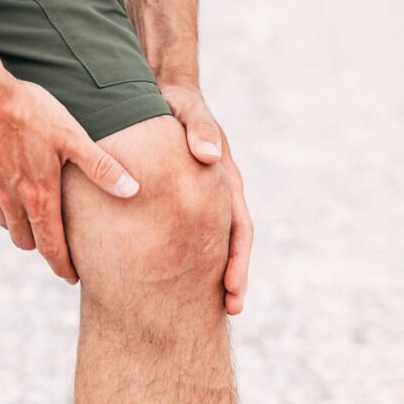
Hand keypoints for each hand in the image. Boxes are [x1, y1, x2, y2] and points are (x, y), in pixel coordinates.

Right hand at [0, 63, 139, 282]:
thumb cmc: (27, 111)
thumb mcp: (71, 135)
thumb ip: (101, 166)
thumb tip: (132, 190)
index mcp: (38, 197)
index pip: (52, 246)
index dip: (63, 266)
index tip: (72, 277)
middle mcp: (11, 201)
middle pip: (27, 241)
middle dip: (43, 249)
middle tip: (57, 248)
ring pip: (6, 225)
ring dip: (22, 229)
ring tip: (36, 222)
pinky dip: (2, 207)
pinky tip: (10, 193)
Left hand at [160, 83, 253, 314]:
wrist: (165, 94)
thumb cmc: (178, 104)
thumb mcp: (191, 111)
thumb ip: (202, 128)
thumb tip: (210, 156)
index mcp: (226, 182)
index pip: (239, 229)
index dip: (238, 260)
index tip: (233, 288)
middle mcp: (218, 196)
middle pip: (231, 244)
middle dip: (234, 277)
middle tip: (230, 308)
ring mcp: (203, 201)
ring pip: (212, 243)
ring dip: (214, 273)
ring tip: (208, 305)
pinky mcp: (183, 202)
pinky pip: (188, 234)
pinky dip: (188, 257)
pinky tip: (170, 278)